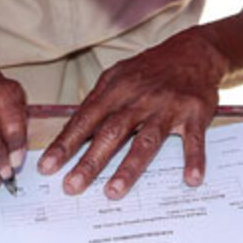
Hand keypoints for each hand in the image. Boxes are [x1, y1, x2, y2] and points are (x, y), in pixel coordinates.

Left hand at [38, 29, 227, 198]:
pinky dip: (193, 160)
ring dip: (129, 168)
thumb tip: (73, 129)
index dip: (66, 144)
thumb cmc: (150, 69)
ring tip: (113, 192)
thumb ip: (97, 102)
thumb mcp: (118, 76)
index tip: (48, 167)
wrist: (193, 51)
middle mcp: (140, 99)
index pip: (86, 120)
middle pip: (111, 133)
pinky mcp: (194, 113)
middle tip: (72, 186)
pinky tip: (190, 179)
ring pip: (146, 141)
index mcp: (117, 90)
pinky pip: (193, 140)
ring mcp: (168, 107)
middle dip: (90, 161)